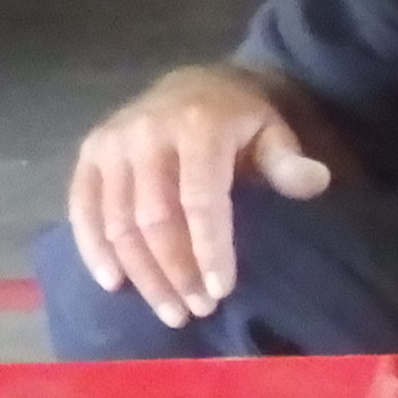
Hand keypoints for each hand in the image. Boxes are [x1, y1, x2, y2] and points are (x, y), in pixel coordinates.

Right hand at [64, 64, 330, 322]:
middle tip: (199, 310)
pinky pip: (82, 208)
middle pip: (153, 219)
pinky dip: (94, 249)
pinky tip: (115, 284)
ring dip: (143, 274)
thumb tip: (316, 180)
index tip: (221, 291)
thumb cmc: (241, 122)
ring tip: (172, 311)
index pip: (199, 199)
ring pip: (117, 222)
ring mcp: (110, 144)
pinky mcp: (89, 155)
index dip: (209, 248)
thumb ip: (288, 161)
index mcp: (196, 127)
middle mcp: (144, 133)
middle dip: (176, 271)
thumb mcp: (274, 133)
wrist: (193, 86)